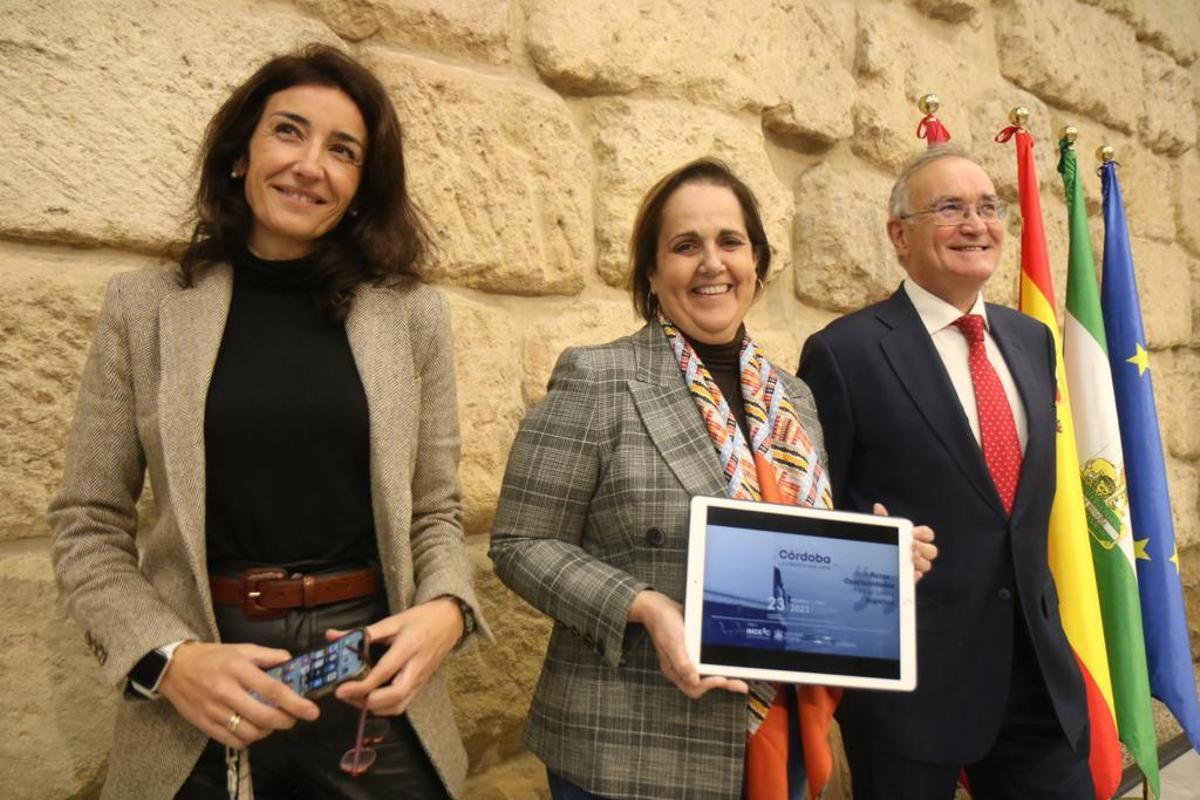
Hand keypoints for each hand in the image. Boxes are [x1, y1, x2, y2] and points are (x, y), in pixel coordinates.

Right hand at [158, 642, 317, 748]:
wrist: (174, 668)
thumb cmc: (213, 657)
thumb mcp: (242, 649)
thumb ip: (268, 656)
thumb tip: (292, 662)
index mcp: (238, 669)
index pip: (272, 689)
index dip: (295, 703)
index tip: (312, 711)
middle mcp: (226, 691)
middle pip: (263, 715)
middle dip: (285, 721)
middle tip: (294, 718)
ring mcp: (214, 711)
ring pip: (250, 732)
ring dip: (268, 731)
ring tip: (272, 721)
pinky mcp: (204, 725)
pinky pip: (233, 741)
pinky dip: (249, 739)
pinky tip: (253, 728)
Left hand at [332, 597, 463, 715]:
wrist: (450, 621)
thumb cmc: (421, 619)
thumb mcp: (393, 621)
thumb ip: (363, 632)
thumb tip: (333, 636)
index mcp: (408, 648)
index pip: (383, 673)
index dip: (361, 686)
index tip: (341, 690)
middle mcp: (416, 668)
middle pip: (394, 696)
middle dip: (367, 702)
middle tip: (347, 695)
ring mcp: (421, 679)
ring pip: (398, 705)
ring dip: (375, 707)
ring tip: (356, 697)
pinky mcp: (421, 685)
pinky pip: (402, 704)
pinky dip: (384, 707)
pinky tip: (371, 697)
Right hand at [628, 590, 747, 699]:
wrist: (660, 607)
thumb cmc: (663, 624)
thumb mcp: (672, 643)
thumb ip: (682, 663)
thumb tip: (694, 680)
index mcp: (674, 670)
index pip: (693, 687)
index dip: (708, 685)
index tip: (721, 679)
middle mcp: (682, 668)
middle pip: (704, 683)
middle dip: (724, 684)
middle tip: (741, 685)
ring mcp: (689, 659)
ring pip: (708, 674)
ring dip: (724, 675)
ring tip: (740, 677)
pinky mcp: (694, 651)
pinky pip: (708, 662)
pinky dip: (719, 663)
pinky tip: (729, 661)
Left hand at [872, 502, 937, 581]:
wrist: (871, 562)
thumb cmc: (881, 543)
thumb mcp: (880, 531)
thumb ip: (882, 520)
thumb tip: (878, 506)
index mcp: (915, 538)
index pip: (928, 534)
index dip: (924, 534)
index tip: (913, 533)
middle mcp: (919, 552)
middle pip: (932, 551)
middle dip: (924, 548)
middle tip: (912, 546)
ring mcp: (915, 566)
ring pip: (927, 565)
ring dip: (921, 561)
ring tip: (910, 557)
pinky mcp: (908, 578)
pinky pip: (916, 577)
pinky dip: (914, 575)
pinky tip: (909, 571)